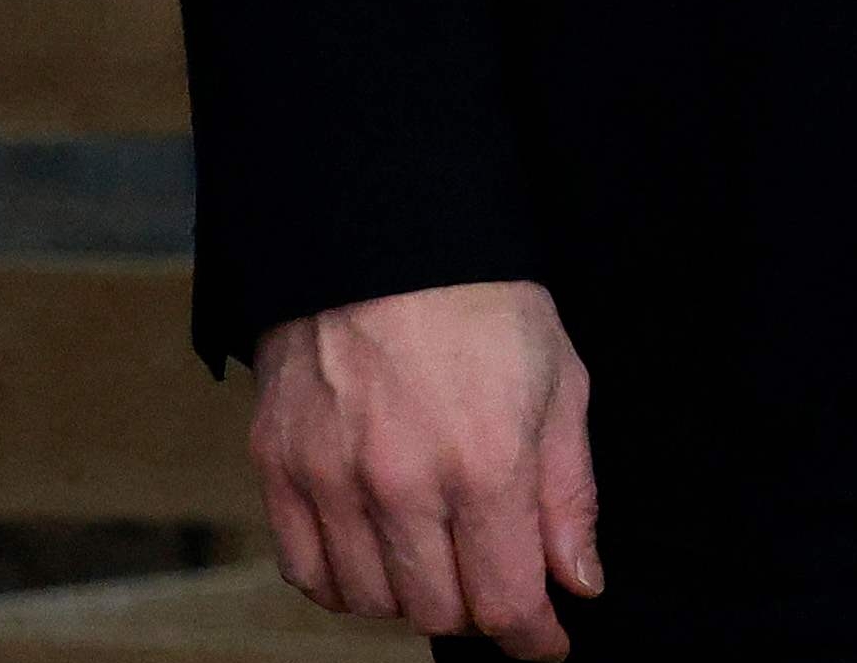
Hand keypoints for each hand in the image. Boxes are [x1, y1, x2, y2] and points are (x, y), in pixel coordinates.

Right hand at [251, 278, 601, 657]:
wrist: (384, 235)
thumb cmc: (485, 305)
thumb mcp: (560, 384)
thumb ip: (569, 494)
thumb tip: (578, 583)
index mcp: (485, 462)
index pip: (504, 601)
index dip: (533, 637)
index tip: (547, 642)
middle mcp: (402, 483)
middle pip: (437, 612)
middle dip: (477, 608)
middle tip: (494, 575)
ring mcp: (330, 478)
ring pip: (370, 602)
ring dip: (411, 596)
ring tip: (437, 554)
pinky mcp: (278, 467)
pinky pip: (306, 571)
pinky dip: (343, 581)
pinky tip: (375, 550)